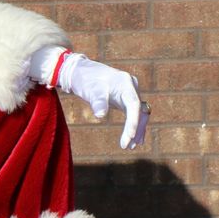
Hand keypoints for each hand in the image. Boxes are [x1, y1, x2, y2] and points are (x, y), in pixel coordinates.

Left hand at [30, 48, 148, 149]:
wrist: (80, 71)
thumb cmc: (85, 79)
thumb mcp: (90, 90)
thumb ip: (97, 101)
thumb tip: (100, 115)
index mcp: (125, 83)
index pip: (133, 105)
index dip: (133, 122)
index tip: (129, 137)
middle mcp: (131, 87)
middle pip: (139, 110)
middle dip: (135, 129)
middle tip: (128, 146)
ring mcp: (129, 92)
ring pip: (139, 113)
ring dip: (136, 129)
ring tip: (131, 146)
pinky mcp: (125, 98)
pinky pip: (133, 113)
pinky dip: (133, 125)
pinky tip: (132, 139)